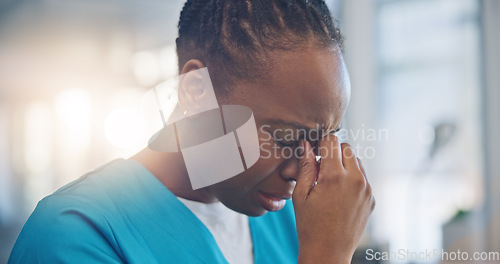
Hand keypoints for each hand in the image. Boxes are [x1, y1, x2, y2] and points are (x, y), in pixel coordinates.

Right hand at [292, 135, 374, 263]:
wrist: (328, 253)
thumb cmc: (309, 226)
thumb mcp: (301, 194)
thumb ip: (306, 166)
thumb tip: (306, 144)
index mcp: (334, 176)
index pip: (331, 141)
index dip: (320, 144)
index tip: (314, 154)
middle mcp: (355, 180)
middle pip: (346, 147)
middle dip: (333, 153)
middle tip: (321, 170)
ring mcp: (366, 190)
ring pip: (356, 161)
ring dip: (344, 165)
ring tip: (330, 184)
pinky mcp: (371, 199)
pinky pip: (363, 178)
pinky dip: (352, 179)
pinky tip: (339, 196)